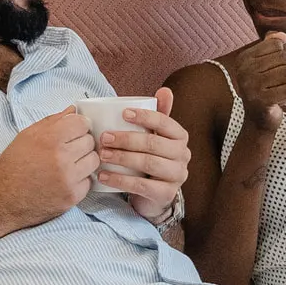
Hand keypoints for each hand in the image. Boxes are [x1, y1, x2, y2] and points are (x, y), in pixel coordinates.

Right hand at [0, 109, 97, 228]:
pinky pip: (89, 181)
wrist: (3, 199)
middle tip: (68, 151)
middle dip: (81, 144)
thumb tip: (73, 110)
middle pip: (90, 141)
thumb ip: (53, 121)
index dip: (78, 126)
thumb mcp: (27, 136)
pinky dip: (80, 180)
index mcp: (49, 138)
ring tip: (69, 165)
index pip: (82, 123)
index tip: (74, 132)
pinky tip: (65, 180)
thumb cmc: (14, 165)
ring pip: (94, 161)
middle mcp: (61, 157)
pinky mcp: (72, 196)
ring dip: (84, 161)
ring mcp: (68, 178)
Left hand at [95, 86, 191, 221]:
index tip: (123, 113)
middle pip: (153, 144)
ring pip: (148, 164)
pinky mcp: (166, 195)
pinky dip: (120, 181)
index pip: (165, 122)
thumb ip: (158, 114)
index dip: (145, 116)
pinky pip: (141, 186)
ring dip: (121, 158)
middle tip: (104, 137)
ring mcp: (177, 176)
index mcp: (180, 137)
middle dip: (126, 139)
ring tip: (102, 155)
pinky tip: (103, 176)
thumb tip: (165, 90)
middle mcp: (183, 155)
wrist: (154, 195)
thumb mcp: (155, 136)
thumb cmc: (151, 158)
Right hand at [224, 33, 285, 134]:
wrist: (258, 119)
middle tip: (278, 81)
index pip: (276, 44)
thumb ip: (271, 46)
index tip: (275, 67)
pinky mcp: (260, 101)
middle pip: (283, 58)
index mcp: (243, 58)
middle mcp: (243, 71)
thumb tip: (282, 35)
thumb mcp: (264, 64)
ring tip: (277, 89)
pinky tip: (278, 99)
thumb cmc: (265, 89)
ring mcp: (250, 86)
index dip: (283, 55)